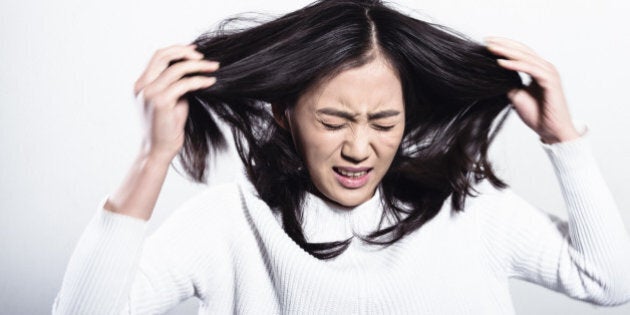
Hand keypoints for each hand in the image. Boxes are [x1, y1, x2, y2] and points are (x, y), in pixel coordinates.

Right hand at [133, 44, 219, 161]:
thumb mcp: (171, 100)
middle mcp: (142, 86)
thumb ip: (175, 84)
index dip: (177, 50)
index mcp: (142, 84)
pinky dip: (199, 80)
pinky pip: (184, 84)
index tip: (196, 52)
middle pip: (163, 55)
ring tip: (213, 68)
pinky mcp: (160, 102)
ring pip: (176, 69)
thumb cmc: (167, 127)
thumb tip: (192, 68)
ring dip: (198, 66)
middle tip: (204, 57)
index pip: (158, 56)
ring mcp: (149, 93)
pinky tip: (210, 82)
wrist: (159, 150)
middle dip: (185, 52)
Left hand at [484, 36, 579, 143]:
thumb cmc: (537, 115)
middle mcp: (545, 68)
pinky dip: (515, 65)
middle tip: (486, 40)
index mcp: (538, 70)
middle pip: (522, 50)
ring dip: (507, 52)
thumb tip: (493, 75)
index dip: (505, 46)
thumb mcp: (517, 96)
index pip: (521, 52)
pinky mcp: (550, 81)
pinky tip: (501, 63)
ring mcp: (549, 73)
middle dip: (503, 44)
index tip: (487, 42)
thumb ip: (509, 83)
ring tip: (490, 48)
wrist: (552, 131)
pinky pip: (530, 69)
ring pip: (525, 57)